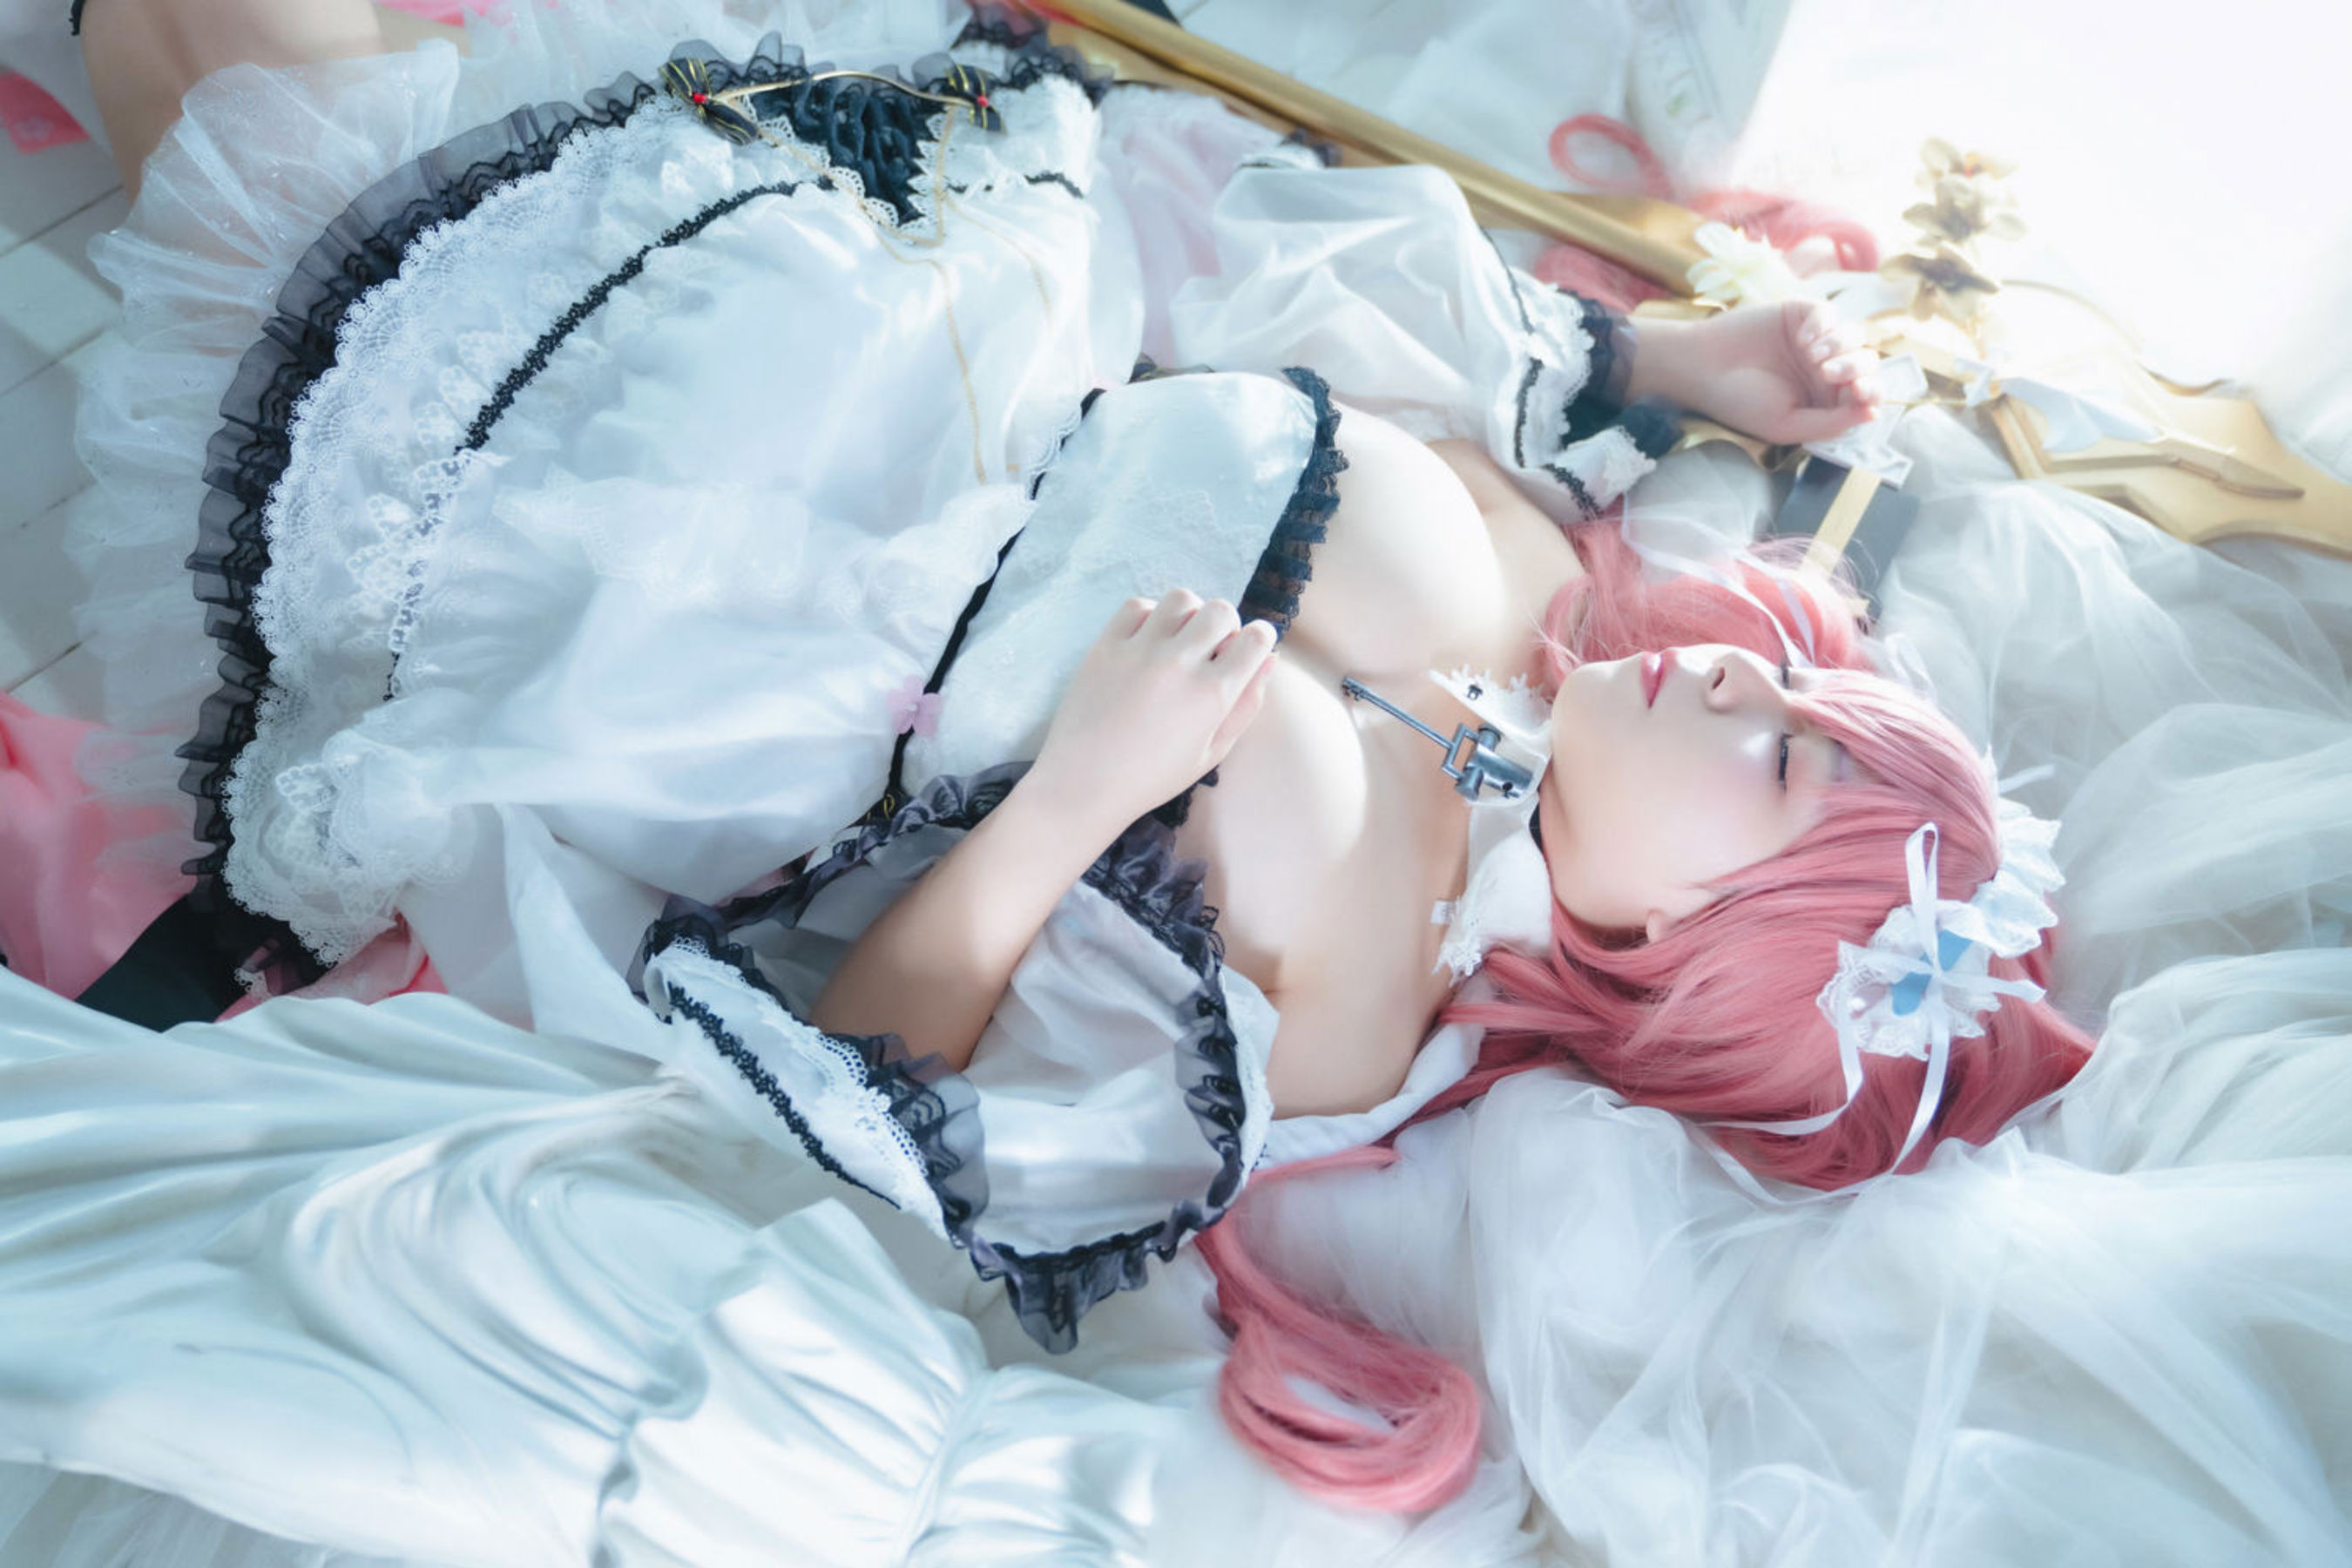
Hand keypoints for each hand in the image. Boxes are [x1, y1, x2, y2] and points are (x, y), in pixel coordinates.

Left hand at [1028, 592, 1277, 830]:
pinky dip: (1151, 616)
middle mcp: (1178, 665)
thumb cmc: (1152, 777)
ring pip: (1182, 600)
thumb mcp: (1212, 752)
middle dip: (1227, 626)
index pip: (1255, 639)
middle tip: (1211, 650)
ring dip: (1190, 615)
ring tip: (1179, 642)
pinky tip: (1148, 642)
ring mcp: (1139, 651)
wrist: (1082, 784)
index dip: (1259, 640)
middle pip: (1221, 611)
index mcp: (1211, 695)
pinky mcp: (1106, 646)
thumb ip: (1246, 705)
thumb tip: (1269, 659)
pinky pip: (1138, 605)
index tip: (1248, 650)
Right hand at [1634, 300, 1883, 446]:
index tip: (1861, 392)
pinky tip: (1802, 339)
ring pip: (1853, 335)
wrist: (1701, 369)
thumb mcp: (1787, 425)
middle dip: (1855, 367)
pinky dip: (1823, 323)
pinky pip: (1829, 312)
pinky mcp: (1800, 313)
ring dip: (1840, 345)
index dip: (1872, 390)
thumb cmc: (1739, 403)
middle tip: (1827, 373)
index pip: (1864, 392)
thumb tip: (1875, 413)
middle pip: (1865, 361)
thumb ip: (1831, 424)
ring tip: (1812, 356)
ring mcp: (1814, 339)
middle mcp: (1824, 368)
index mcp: (1824, 400)